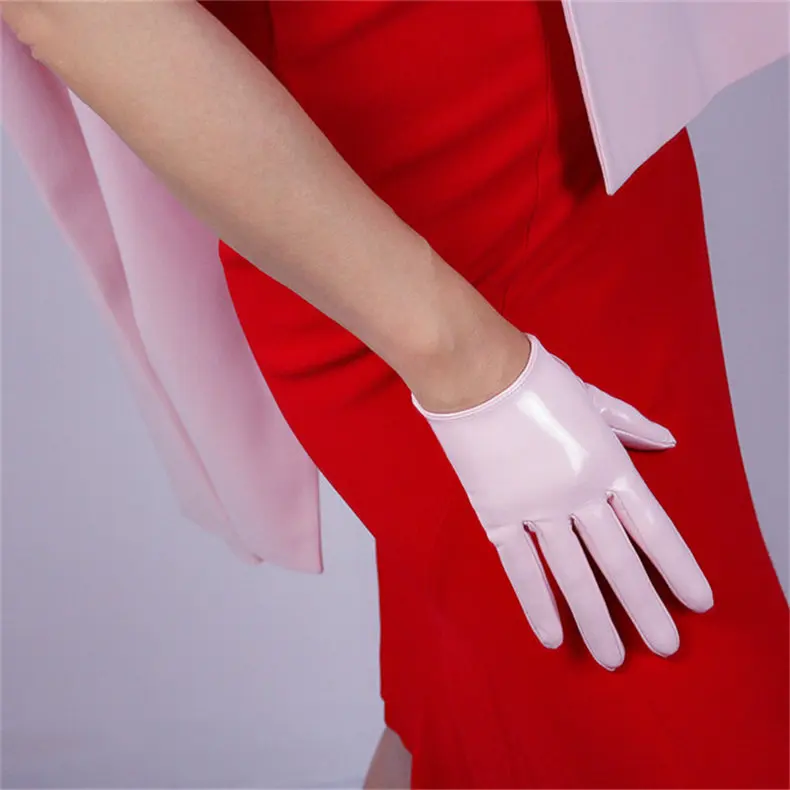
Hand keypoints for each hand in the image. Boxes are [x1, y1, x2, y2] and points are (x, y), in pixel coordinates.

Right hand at [411, 333, 712, 669]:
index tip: (697, 603)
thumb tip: (666, 440)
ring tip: (613, 658)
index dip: (677, 567)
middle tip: (665, 647)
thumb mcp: (591, 396)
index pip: (652, 527)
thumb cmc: (535, 379)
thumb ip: (628, 423)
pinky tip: (552, 636)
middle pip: (618, 561)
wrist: (476, 373)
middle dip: (644, 607)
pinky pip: (520, 566)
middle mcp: (579, 493)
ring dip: (595, 618)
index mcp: (607, 464)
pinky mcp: (498, 512)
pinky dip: (536, 602)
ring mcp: (537, 507)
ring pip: (571, 573)